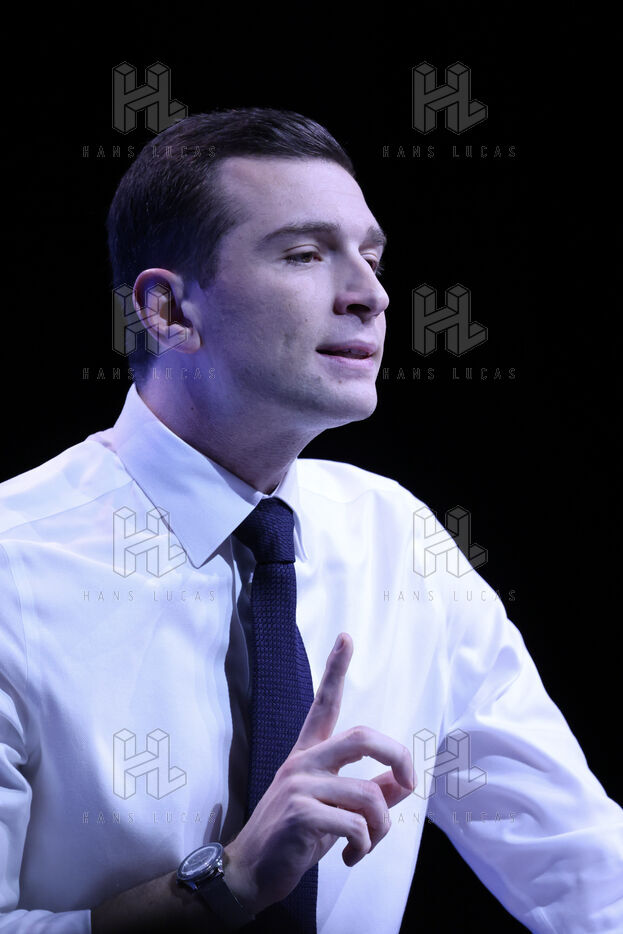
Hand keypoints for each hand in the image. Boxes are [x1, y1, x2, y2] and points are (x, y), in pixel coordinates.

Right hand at [223, 632, 415, 914]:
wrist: (249, 874)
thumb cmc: (293, 839)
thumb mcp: (332, 809)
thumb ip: (367, 792)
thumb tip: (403, 782)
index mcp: (308, 755)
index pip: (324, 704)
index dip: (336, 669)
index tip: (346, 637)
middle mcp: (302, 762)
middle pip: (362, 738)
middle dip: (397, 757)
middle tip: (409, 783)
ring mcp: (299, 786)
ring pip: (368, 795)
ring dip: (382, 827)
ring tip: (368, 844)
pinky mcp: (301, 815)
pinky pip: (357, 826)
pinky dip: (365, 846)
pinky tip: (351, 857)